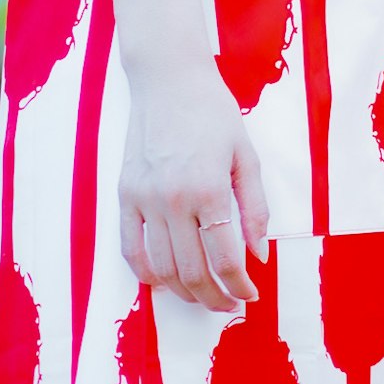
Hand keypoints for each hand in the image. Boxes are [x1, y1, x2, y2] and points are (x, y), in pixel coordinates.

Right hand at [120, 61, 270, 311]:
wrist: (168, 80)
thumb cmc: (214, 113)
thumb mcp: (246, 157)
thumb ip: (255, 210)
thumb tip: (258, 255)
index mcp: (209, 190)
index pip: (225, 259)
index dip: (240, 286)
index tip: (250, 295)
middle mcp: (173, 200)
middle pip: (191, 272)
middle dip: (213, 297)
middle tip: (229, 304)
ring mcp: (144, 199)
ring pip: (160, 268)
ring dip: (183, 292)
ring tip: (202, 295)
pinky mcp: (124, 195)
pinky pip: (130, 248)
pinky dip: (146, 273)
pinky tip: (164, 280)